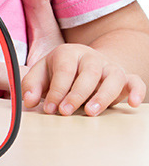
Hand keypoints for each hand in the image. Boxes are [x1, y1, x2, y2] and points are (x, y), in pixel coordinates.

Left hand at [22, 43, 145, 115]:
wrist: (82, 64)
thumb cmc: (59, 71)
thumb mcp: (41, 74)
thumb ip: (31, 86)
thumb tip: (29, 100)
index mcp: (68, 53)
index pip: (64, 70)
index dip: (57, 90)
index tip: (50, 108)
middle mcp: (90, 57)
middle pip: (88, 72)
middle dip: (76, 94)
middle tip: (65, 112)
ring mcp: (109, 66)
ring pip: (113, 77)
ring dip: (103, 95)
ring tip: (90, 112)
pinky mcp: (124, 77)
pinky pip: (135, 81)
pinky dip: (137, 91)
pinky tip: (133, 104)